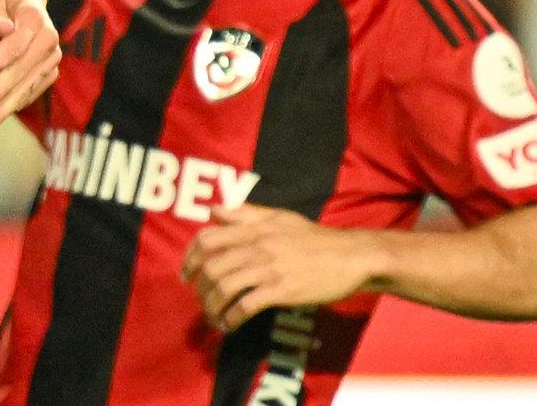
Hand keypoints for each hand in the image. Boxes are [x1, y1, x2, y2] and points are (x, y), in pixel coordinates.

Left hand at [0, 0, 60, 137]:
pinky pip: (28, 93)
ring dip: (4, 110)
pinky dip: (10, 107)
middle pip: (22, 72)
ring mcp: (51, 58)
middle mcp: (49, 39)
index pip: (14, 46)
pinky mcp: (47, 71)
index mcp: (35, 17)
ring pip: (26, 88)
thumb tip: (6, 31)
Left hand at [181, 205, 376, 332]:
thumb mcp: (278, 217)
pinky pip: (247, 306)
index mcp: (252, 227)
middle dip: (199, 288)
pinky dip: (232, 318)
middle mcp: (255, 246)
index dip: (190, 257)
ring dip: (212, 306)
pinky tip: (229, 325)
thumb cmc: (313, 237)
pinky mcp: (282, 290)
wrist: (350, 256)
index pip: (207, 239)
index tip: (185, 274)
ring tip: (212, 317)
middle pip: (212, 267)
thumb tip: (213, 211)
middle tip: (199, 300)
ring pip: (225, 288)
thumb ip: (245, 214)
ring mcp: (268, 268)